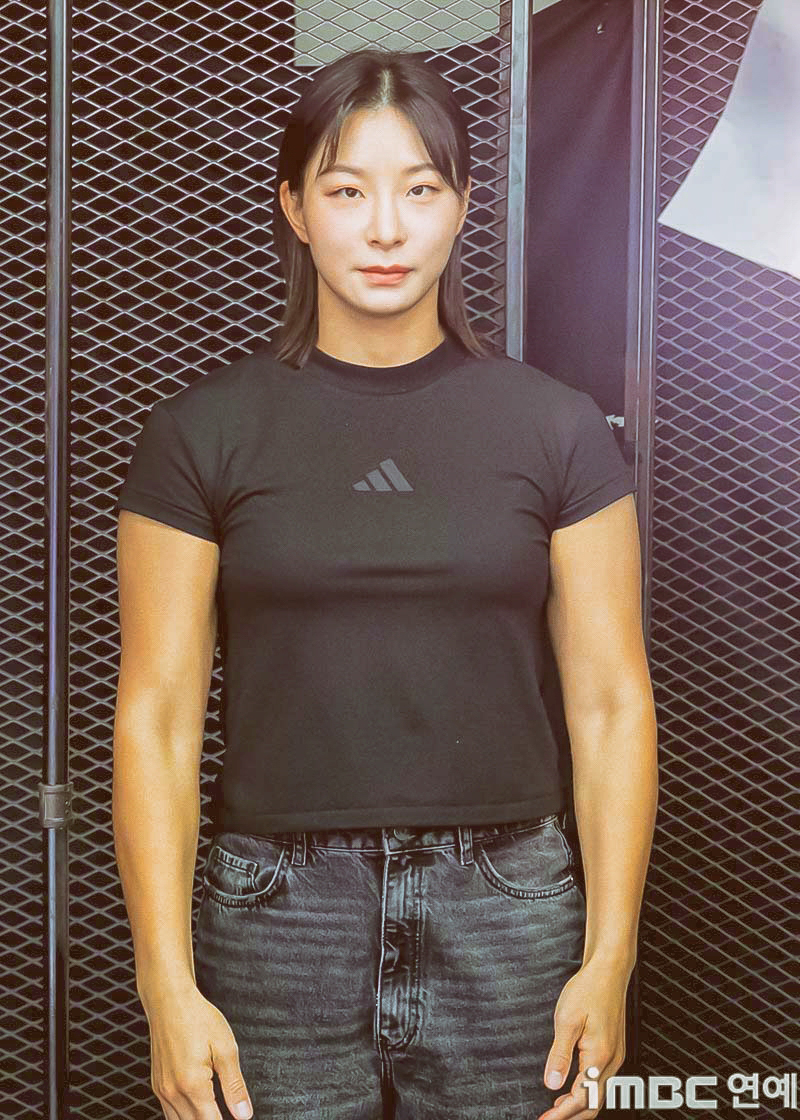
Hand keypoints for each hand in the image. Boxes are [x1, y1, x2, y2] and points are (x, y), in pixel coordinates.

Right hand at [144, 984, 253, 1119]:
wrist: (169, 1000)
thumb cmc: (198, 1018)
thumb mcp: (225, 1048)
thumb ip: (234, 1086)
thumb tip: (244, 1114)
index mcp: (192, 1084)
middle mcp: (173, 1092)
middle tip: (227, 1113)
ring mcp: (162, 1090)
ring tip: (214, 1111)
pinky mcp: (157, 1084)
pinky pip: (169, 1112)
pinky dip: (184, 1116)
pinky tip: (197, 1108)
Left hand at [536, 957, 630, 1119]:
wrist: (609, 971)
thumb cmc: (588, 990)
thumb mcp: (567, 1020)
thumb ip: (559, 1055)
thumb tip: (552, 1084)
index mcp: (599, 1056)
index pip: (581, 1098)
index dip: (561, 1114)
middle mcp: (612, 1061)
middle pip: (593, 1103)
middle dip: (570, 1116)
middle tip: (546, 1119)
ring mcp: (616, 1056)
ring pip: (599, 1094)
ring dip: (578, 1106)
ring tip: (555, 1110)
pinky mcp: (614, 1050)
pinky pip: (601, 1081)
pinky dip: (586, 1092)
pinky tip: (570, 1088)